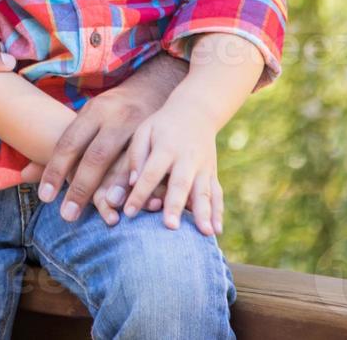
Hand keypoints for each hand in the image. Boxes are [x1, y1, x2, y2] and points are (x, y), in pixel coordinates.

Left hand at [38, 54, 185, 221]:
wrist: (157, 87)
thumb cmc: (113, 112)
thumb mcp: (86, 120)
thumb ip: (62, 148)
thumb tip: (24, 175)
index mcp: (92, 112)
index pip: (69, 143)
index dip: (55, 171)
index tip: (44, 197)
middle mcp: (115, 118)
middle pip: (95, 156)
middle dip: (81, 187)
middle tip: (66, 215)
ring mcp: (140, 129)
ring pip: (125, 162)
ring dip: (115, 188)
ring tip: (105, 213)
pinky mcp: (162, 141)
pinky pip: (151, 167)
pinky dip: (143, 185)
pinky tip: (138, 203)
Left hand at [125, 100, 224, 234]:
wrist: (195, 112)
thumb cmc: (161, 126)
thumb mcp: (144, 131)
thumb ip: (136, 156)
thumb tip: (133, 182)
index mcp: (166, 148)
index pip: (150, 173)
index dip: (139, 193)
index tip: (128, 213)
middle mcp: (187, 159)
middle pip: (180, 185)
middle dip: (175, 206)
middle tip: (170, 227)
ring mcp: (203, 167)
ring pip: (204, 192)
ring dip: (204, 214)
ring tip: (204, 234)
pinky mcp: (212, 174)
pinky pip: (217, 194)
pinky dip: (218, 213)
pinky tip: (217, 230)